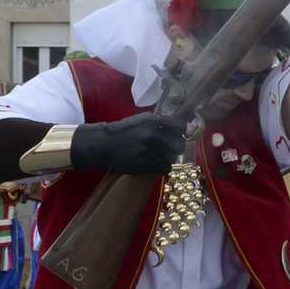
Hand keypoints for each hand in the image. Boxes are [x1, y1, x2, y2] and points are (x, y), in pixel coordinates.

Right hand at [71, 113, 189, 175]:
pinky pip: (166, 168)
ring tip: (160, 156)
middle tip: (169, 148)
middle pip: (180, 144)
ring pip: (173, 157)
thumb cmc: (124, 131)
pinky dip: (164, 167)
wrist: (104, 145)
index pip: (181, 127)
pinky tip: (157, 164)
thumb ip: (162, 122)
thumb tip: (185, 126)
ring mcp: (150, 150)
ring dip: (169, 158)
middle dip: (176, 146)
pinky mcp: (146, 164)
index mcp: (154, 121)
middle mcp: (154, 135)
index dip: (184, 132)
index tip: (181, 135)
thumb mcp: (143, 120)